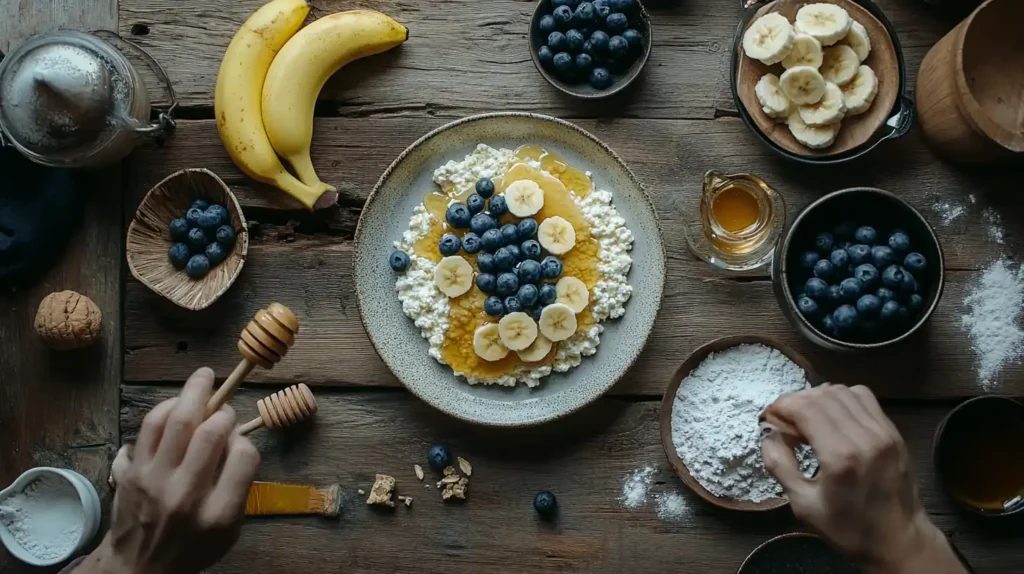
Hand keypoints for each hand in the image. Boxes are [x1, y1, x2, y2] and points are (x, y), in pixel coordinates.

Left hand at [78, 368, 259, 573]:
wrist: (139, 568)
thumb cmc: (193, 547)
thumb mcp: (230, 530)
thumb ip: (237, 486)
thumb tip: (234, 437)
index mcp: (218, 514)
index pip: (244, 455)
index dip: (245, 438)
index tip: (239, 437)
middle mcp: (185, 495)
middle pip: (209, 432)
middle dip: (222, 408)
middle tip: (223, 400)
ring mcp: (153, 482)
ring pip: (173, 421)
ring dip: (191, 393)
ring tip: (202, 379)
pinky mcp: (129, 473)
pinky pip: (146, 428)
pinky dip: (163, 410)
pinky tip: (173, 407)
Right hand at [760, 384, 964, 573]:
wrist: (901, 542)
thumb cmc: (849, 529)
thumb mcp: (804, 505)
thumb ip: (779, 465)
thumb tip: (768, 433)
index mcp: (840, 456)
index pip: (805, 408)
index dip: (781, 406)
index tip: (770, 419)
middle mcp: (864, 436)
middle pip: (822, 395)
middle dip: (796, 401)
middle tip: (784, 420)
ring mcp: (883, 431)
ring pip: (844, 391)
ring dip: (819, 397)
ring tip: (807, 417)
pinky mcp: (894, 432)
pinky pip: (863, 398)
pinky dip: (842, 399)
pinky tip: (833, 417)